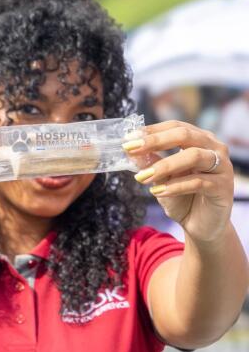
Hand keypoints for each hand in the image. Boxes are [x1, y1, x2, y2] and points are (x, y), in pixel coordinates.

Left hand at [123, 120, 233, 242]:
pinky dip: (175, 186)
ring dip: (164, 165)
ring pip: (194, 156)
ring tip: (143, 176)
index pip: (175, 126)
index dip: (151, 131)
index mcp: (199, 139)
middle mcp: (214, 147)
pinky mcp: (224, 187)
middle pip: (185, 135)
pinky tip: (157, 191)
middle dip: (155, 141)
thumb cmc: (181, 197)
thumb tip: (130, 150)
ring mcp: (222, 166)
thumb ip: (150, 162)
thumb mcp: (160, 178)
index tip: (128, 139)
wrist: (200, 225)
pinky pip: (198, 181)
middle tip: (132, 149)